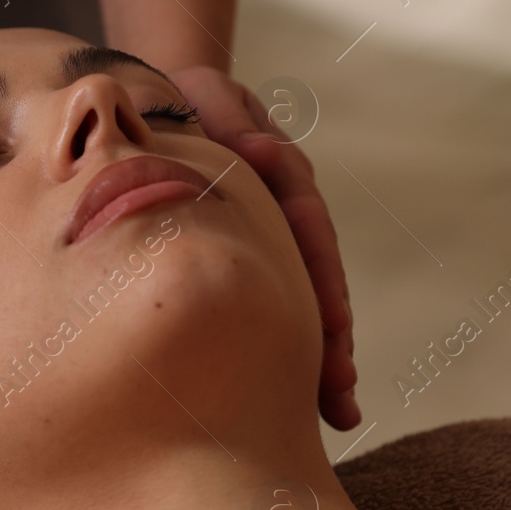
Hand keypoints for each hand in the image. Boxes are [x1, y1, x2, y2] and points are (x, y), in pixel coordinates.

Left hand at [169, 66, 360, 430]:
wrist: (172, 105)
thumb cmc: (186, 103)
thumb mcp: (208, 98)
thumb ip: (233, 121)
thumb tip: (259, 154)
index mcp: (280, 174)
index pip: (307, 227)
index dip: (318, 274)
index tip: (331, 323)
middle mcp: (290, 212)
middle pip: (318, 277)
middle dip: (331, 336)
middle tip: (338, 389)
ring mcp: (280, 240)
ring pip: (306, 301)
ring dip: (325, 356)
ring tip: (337, 411)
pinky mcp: (264, 262)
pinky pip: (284, 310)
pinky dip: (298, 353)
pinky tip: (313, 402)